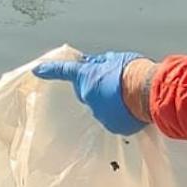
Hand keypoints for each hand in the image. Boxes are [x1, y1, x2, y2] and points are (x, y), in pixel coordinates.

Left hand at [33, 51, 149, 134]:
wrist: (149, 92)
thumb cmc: (134, 72)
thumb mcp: (117, 59)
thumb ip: (102, 63)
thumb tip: (96, 65)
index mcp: (87, 76)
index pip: (64, 71)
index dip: (50, 70)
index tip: (37, 70)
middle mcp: (88, 96)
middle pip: (88, 92)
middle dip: (99, 88)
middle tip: (117, 84)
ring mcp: (99, 114)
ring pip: (103, 108)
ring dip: (112, 103)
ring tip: (130, 98)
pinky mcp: (112, 126)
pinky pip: (114, 120)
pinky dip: (122, 115)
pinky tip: (134, 109)